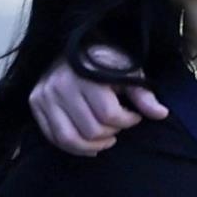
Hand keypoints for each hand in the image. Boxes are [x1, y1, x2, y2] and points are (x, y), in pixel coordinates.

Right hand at [28, 43, 165, 155]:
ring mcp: (45, 94)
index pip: (110, 115)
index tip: (133, 116)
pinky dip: (73, 147)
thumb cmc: (105, 62)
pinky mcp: (35, 102)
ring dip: (93, 145)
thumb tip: (161, 114)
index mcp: (87, 74)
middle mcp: (62, 84)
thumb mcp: (128, 72)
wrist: (74, 49)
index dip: (128, 121)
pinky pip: (53, 137)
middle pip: (91, 130)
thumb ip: (143, 94)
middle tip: (118, 125)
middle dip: (111, 132)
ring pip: (70, 138)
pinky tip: (89, 144)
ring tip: (106, 138)